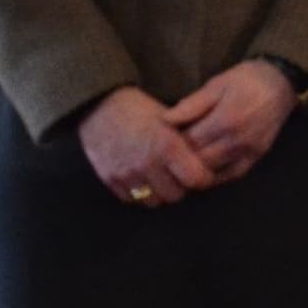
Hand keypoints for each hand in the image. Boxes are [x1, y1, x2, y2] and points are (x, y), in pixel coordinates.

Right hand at [77, 85, 215, 206]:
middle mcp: (147, 163)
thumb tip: (208, 160)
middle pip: (176, 195)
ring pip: (154, 201)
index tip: (201, 173)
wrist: (99, 106)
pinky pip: (131, 200)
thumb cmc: (140, 109)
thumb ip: (187, 141)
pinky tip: (141, 178)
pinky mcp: (110, 179)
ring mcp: (127, 173)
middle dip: (180, 187)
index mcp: (167, 145)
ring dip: (159, 192)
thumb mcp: (170, 118)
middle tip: (178, 175)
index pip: (197, 179)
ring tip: (159, 177)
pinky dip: (139, 193)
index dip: (202, 178)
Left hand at [169, 60, 299, 182]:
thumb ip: (191, 105)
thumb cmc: (246, 79)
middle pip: (199, 160)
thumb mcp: (216, 84)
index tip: (162, 139)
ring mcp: (249, 152)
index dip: (172, 143)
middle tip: (169, 152)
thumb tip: (165, 120)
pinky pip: (231, 175)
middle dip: (180, 158)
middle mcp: (237, 141)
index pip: (189, 142)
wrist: (281, 83)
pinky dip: (215, 176)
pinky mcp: (256, 157)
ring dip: (195, 169)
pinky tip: (203, 169)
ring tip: (183, 160)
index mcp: (225, 120)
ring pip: (213, 171)